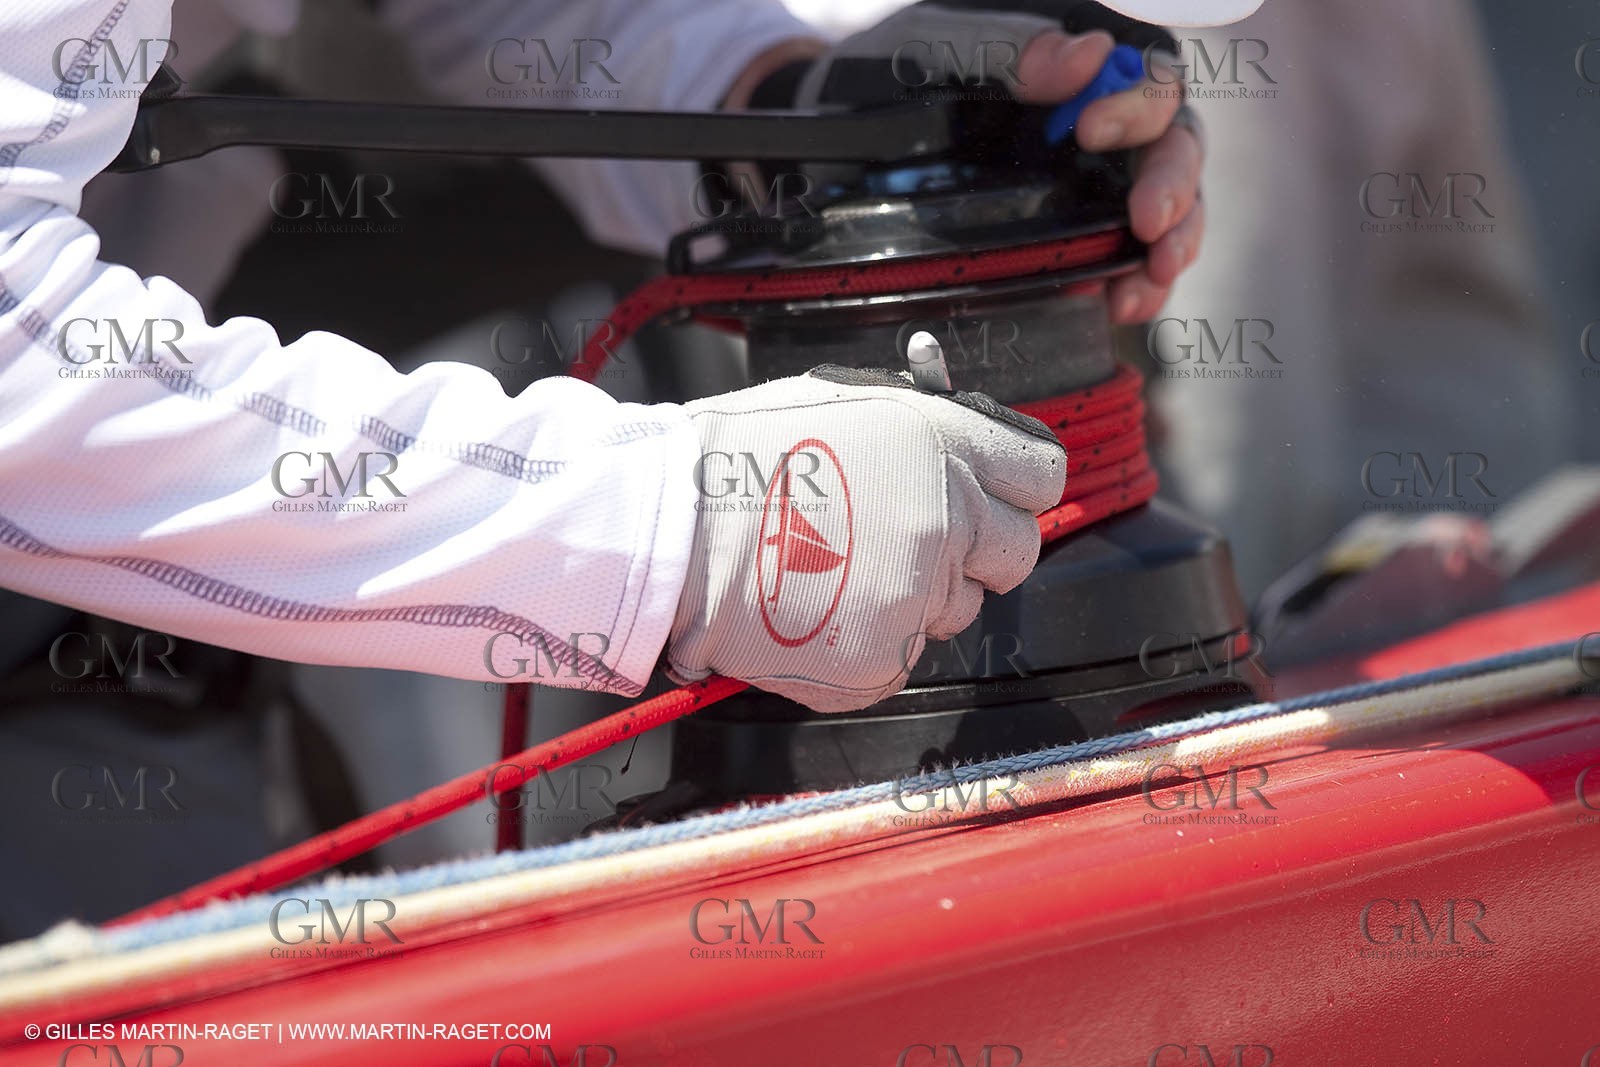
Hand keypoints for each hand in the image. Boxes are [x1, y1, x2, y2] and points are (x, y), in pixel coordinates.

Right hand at [667, 367, 1064, 712]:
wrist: (671, 532)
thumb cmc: (740, 460)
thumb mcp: (845, 405)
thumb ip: (924, 429)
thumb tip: (966, 449)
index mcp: (942, 443)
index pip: (1041, 473)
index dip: (1015, 487)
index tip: (993, 498)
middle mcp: (947, 515)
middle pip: (1018, 551)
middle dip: (977, 550)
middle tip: (909, 542)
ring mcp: (920, 591)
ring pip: (958, 608)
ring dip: (920, 596)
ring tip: (843, 570)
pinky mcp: (887, 655)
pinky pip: (907, 655)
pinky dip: (872, 642)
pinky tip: (821, 609)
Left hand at [791, 5, 1203, 325]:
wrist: (839, 135)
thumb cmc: (893, 72)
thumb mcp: (933, 46)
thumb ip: (1005, 48)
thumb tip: (1084, 56)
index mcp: (1080, 57)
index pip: (1146, 70)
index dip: (1139, 100)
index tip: (1091, 131)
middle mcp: (1104, 112)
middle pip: (1174, 140)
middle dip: (1172, 182)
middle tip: (1148, 220)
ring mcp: (1096, 176)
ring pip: (1169, 201)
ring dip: (1174, 240)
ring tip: (1152, 276)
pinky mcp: (1077, 231)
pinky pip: (1130, 254)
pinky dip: (1138, 281)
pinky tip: (1124, 303)